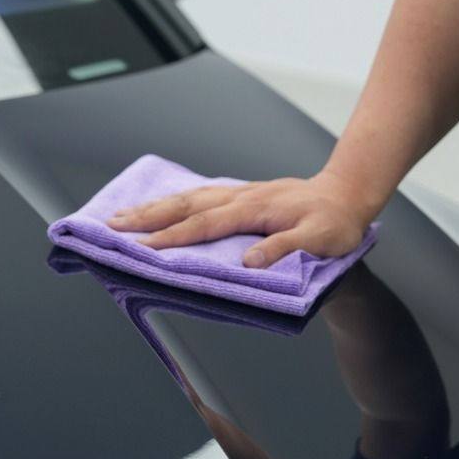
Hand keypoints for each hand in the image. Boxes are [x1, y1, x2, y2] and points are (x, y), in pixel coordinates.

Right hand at [107, 170, 372, 267]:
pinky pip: (202, 195)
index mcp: (255, 209)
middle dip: (148, 216)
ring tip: (124, 214)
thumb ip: (285, 249)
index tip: (143, 247)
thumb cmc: (335, 221)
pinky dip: (176, 199)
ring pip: (190, 197)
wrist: (345, 194)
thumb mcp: (320, 239)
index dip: (174, 237)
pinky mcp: (243, 194)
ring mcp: (240, 193)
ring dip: (156, 205)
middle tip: (112, 224)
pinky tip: (163, 204)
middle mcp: (242, 197)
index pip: (206, 224)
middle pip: (187, 205)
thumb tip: (249, 264)